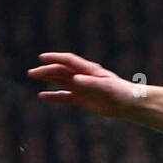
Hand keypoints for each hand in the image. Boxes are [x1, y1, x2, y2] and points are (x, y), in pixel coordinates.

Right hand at [29, 52, 143, 117]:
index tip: (42, 58)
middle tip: (33, 72)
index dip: (55, 58)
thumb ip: (90, 83)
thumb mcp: (106, 87)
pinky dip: (54, 96)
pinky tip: (42, 96)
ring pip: (60, 81)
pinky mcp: (82, 99)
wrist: (129, 104)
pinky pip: (64, 96)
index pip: (68, 61)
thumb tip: (75, 80)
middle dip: (47, 70)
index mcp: (88, 70)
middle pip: (61, 71)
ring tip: (33, 76)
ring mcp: (81, 88)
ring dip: (47, 79)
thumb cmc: (120, 92)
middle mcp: (82, 77)